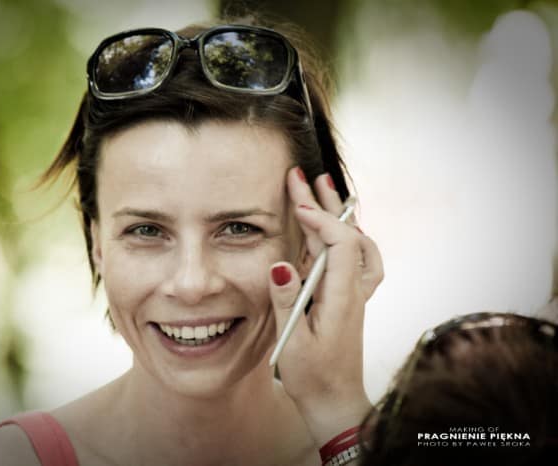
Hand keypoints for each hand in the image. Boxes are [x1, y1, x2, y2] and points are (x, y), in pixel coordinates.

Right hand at [269, 167, 383, 444]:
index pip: (341, 244)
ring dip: (338, 215)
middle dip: (325, 204)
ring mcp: (352, 293)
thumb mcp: (294, 341)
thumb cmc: (313, 376)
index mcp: (342, 298)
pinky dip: (341, 236)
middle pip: (346, 236)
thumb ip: (288, 300)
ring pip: (353, 243)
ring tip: (323, 189)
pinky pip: (351, 258)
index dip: (321, 220)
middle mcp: (353, 290)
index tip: (298, 205)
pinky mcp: (345, 298)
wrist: (336, 400)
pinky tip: (331, 229)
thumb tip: (281, 263)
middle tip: (304, 176)